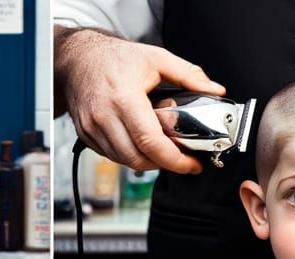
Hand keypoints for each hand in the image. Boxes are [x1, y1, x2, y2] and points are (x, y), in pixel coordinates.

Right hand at [54, 27, 223, 173]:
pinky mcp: (87, 136)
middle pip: (138, 158)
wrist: (79, 59)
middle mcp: (105, 117)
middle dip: (163, 164)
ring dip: (147, 162)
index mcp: (124, 98)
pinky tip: (141, 145)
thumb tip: (214, 90)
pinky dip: (130, 156)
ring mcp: (93, 129)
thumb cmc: (114, 58)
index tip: (190, 164)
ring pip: (125, 162)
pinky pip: (113, 157)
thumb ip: (188, 75)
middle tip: (181, 160)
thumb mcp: (157, 58)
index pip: (151, 142)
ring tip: (162, 152)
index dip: (173, 159)